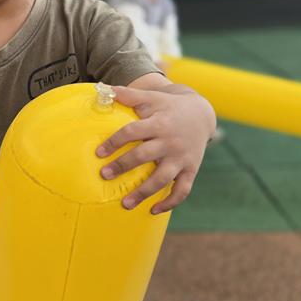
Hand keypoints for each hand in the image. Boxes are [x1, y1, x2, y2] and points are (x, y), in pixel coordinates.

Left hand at [96, 84, 215, 213]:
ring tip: (124, 204)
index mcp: (158, 123)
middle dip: (123, 166)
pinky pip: (182, 190)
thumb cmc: (168, 107)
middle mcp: (170, 141)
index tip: (98, 153)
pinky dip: (170, 203)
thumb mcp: (151, 98)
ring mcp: (182, 157)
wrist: (202, 113)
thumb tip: (103, 89)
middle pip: (144, 156)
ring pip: (162, 178)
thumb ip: (128, 95)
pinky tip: (153, 211)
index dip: (115, 142)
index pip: (133, 132)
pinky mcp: (191, 169)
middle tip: (104, 175)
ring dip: (143, 193)